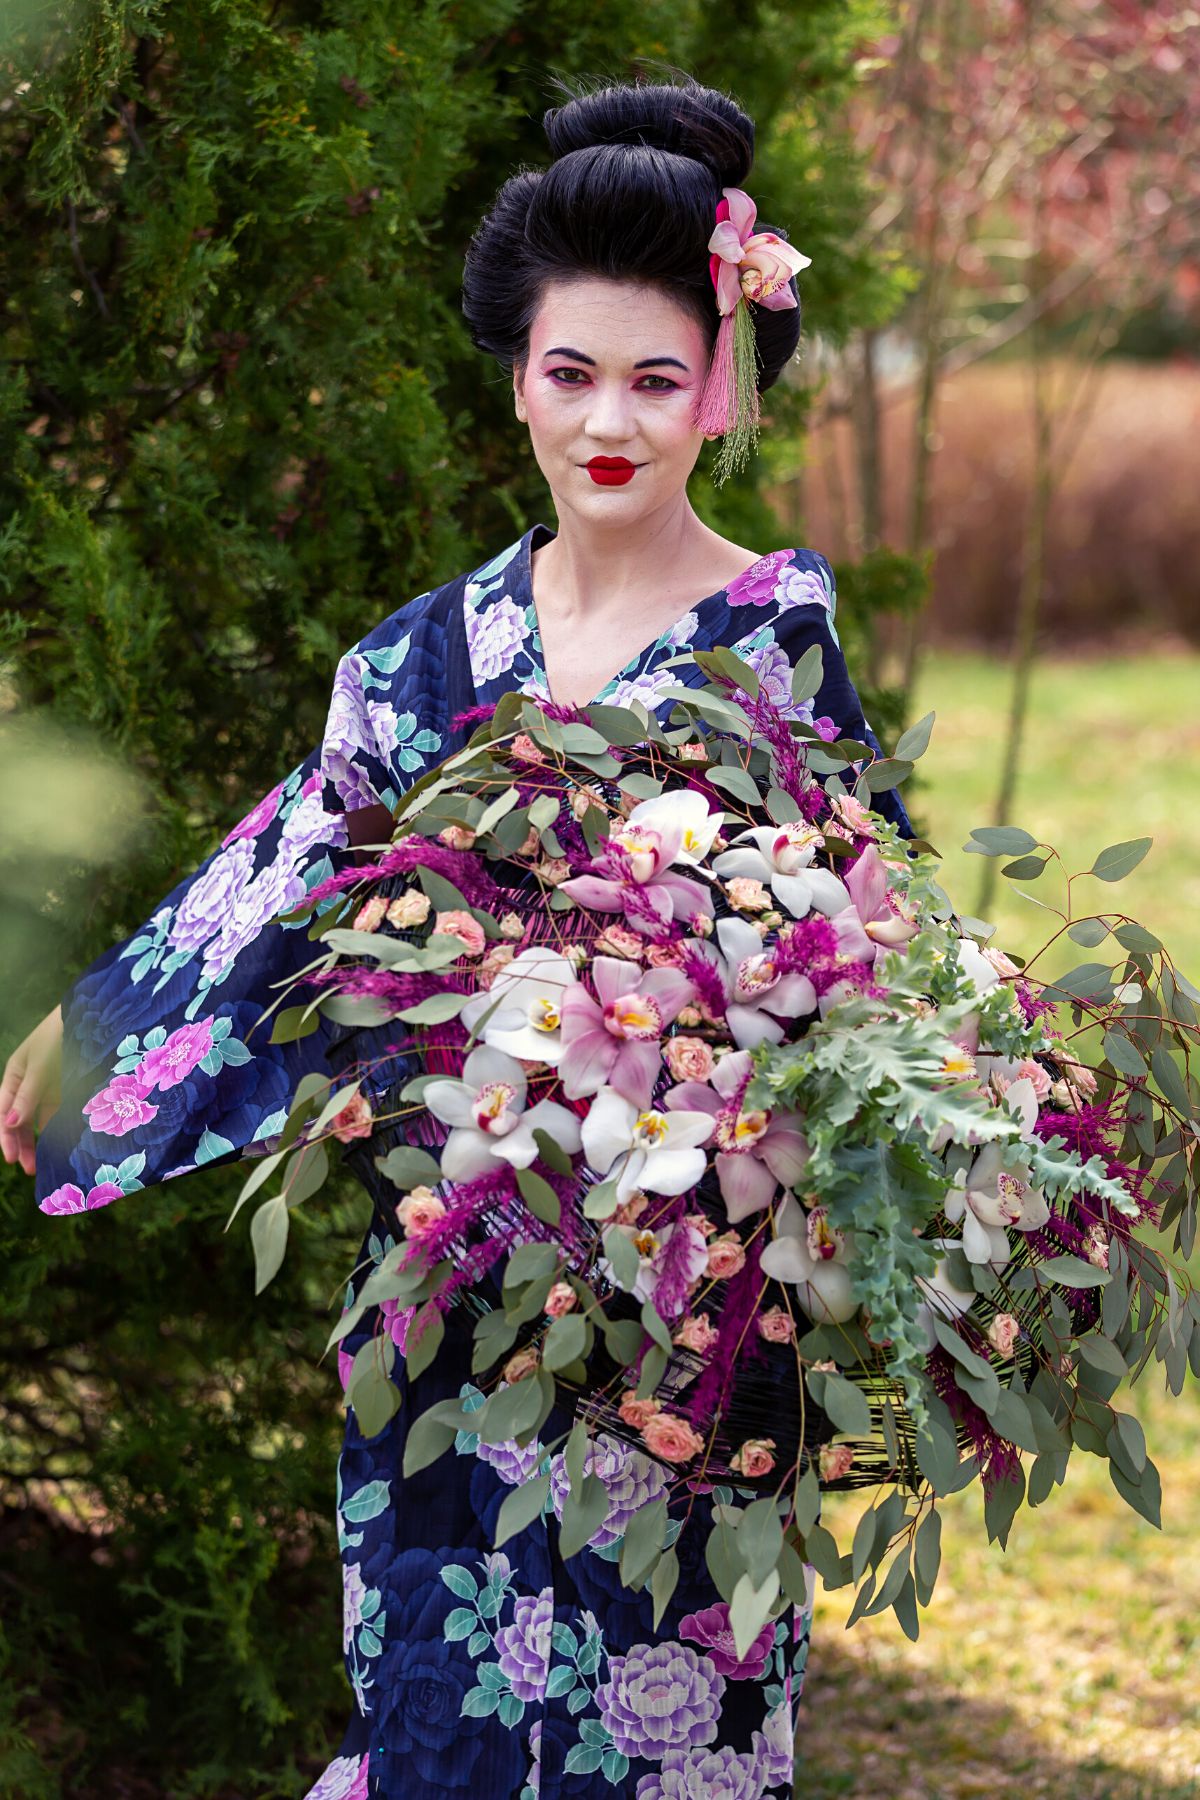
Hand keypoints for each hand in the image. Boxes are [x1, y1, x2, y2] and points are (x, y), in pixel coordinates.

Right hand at [1, 1005, 63, 1178]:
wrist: (91, 1016)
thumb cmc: (58, 1036)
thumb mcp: (39, 1066)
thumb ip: (27, 1095)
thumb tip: (9, 1124)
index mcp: (14, 1075)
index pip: (3, 1112)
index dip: (6, 1136)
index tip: (11, 1158)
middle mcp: (28, 1084)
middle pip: (19, 1120)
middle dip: (21, 1144)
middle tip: (29, 1169)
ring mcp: (49, 1087)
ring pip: (38, 1120)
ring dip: (39, 1141)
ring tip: (41, 1164)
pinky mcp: (68, 1089)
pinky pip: (60, 1114)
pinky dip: (58, 1129)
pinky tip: (60, 1145)